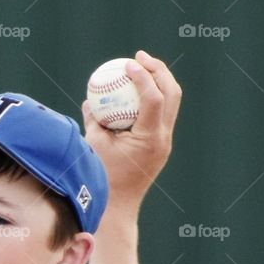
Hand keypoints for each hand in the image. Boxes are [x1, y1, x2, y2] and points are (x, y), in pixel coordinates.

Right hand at [82, 50, 181, 213]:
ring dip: (159, 81)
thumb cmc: (102, 177)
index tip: (127, 64)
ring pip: (172, 101)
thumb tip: (90, 98)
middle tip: (139, 57)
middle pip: (172, 93)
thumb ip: (93, 119)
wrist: (118, 205)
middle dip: (158, 69)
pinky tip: (135, 91)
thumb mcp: (92, 145)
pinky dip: (152, 98)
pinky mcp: (161, 144)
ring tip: (140, 68)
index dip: (143, 76)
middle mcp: (163, 138)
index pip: (153, 98)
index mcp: (149, 138)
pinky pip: (162, 113)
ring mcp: (166, 141)